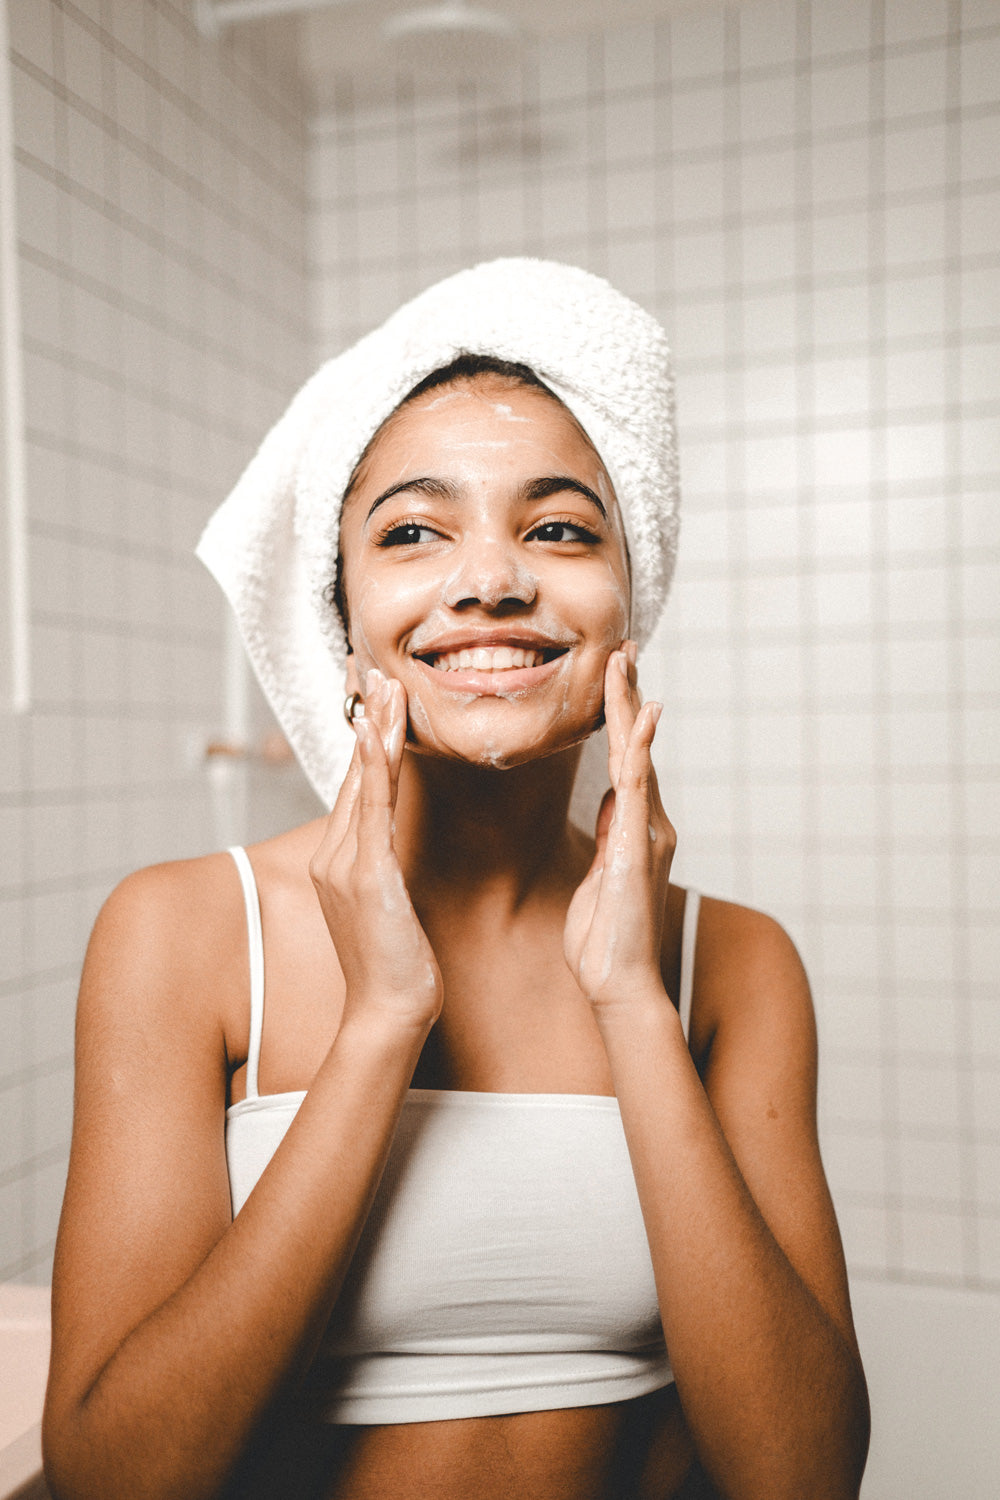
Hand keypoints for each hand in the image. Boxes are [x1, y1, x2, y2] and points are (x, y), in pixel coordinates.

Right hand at [309, 669, 442, 1031]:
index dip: (365, 738)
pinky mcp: (365, 874)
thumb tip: (395, 848)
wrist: (387, 1013)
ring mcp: (345, 863)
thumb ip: (386, 870)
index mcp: (339, 860)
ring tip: (383, 684)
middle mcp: (334, 855)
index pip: (356, 786)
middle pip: (353, 772)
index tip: (373, 696)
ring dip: (373, 728)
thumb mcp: (389, 907)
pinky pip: (373, 808)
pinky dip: (375, 766)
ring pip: (362, 781)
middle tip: (373, 669)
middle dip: (365, 718)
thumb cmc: (396, 967)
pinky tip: (380, 733)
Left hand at [563, 644, 675, 1013]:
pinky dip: (639, 747)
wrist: (618, 982)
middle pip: (635, 746)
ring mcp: (647, 831)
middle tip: (623, 648)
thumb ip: (610, 835)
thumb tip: (613, 801)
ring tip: (624, 662)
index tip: (614, 676)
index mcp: (633, 827)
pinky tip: (640, 715)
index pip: (625, 759)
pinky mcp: (638, 844)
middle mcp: (647, 822)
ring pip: (637, 755)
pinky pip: (638, 786)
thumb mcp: (600, 875)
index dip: (620, 716)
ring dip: (630, 706)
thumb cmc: (605, 940)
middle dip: (628, 696)